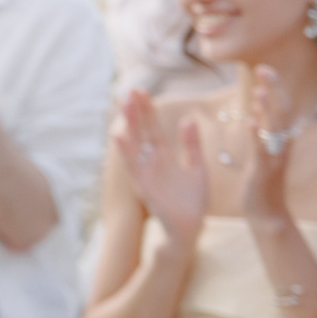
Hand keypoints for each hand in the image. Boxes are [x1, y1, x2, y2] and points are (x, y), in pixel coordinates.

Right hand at [114, 89, 208, 245]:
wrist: (190, 227)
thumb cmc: (193, 200)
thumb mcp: (197, 167)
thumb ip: (191, 144)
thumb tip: (188, 119)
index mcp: (165, 156)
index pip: (154, 127)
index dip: (149, 110)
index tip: (143, 91)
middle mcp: (152, 161)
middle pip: (142, 131)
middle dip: (137, 111)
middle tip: (131, 90)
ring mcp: (146, 172)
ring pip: (135, 144)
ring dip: (129, 124)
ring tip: (124, 105)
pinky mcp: (145, 185)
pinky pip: (133, 165)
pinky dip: (125, 150)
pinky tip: (119, 134)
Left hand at [245, 65, 297, 225]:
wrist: (266, 211)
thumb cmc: (262, 180)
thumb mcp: (261, 150)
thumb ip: (262, 130)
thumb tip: (259, 108)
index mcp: (280, 138)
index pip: (280, 107)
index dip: (274, 87)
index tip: (263, 68)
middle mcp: (282, 145)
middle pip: (283, 112)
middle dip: (274, 89)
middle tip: (263, 69)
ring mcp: (275, 158)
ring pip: (276, 129)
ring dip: (268, 109)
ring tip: (259, 92)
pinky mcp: (264, 171)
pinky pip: (262, 151)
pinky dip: (257, 135)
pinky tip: (251, 122)